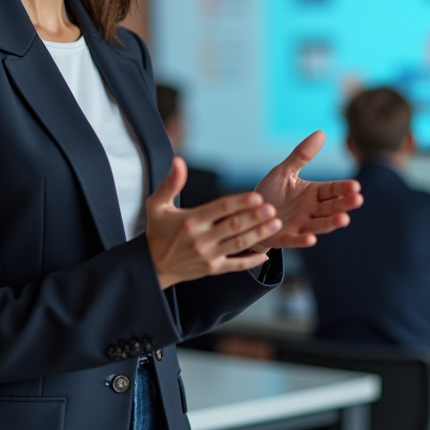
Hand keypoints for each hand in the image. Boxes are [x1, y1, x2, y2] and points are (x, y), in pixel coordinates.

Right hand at [147, 158, 281, 289]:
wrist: (153, 265)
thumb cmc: (157, 231)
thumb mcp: (157, 205)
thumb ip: (171, 183)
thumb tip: (178, 161)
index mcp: (190, 220)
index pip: (220, 208)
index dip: (239, 202)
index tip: (257, 196)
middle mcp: (201, 239)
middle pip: (234, 226)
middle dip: (255, 217)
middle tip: (273, 209)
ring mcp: (208, 255)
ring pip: (239, 244)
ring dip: (259, 234)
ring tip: (276, 224)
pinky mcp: (212, 269)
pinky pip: (235, 265)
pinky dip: (251, 261)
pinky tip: (266, 255)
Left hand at [252, 131, 362, 248]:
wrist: (251, 214)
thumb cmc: (270, 192)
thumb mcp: (284, 171)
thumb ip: (301, 155)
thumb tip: (321, 132)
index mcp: (312, 193)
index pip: (332, 190)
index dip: (343, 188)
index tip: (356, 186)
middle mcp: (310, 210)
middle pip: (331, 207)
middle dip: (344, 204)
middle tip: (358, 200)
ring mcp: (300, 225)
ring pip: (319, 225)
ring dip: (331, 223)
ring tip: (344, 219)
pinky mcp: (286, 237)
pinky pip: (296, 240)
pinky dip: (303, 240)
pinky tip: (311, 239)